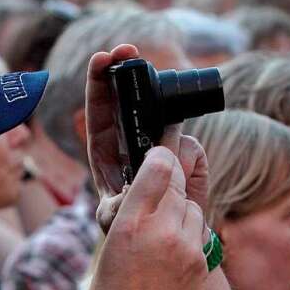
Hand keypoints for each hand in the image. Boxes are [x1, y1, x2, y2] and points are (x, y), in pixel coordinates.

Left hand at [84, 45, 209, 231]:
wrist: (167, 239)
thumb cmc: (131, 229)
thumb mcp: (117, 216)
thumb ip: (124, 196)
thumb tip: (146, 169)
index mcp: (105, 149)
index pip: (99, 108)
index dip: (99, 80)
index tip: (103, 58)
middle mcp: (134, 139)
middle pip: (129, 96)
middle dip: (128, 68)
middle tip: (129, 50)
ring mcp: (162, 143)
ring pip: (166, 121)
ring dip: (166, 130)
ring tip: (167, 165)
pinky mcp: (186, 153)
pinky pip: (189, 148)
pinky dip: (188, 164)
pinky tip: (183, 186)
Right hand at [84, 146, 208, 289]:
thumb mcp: (109, 249)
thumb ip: (132, 213)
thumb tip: (149, 186)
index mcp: (130, 224)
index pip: (159, 166)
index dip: (160, 156)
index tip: (158, 156)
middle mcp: (162, 231)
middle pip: (178, 185)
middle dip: (169, 185)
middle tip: (158, 190)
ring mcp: (187, 249)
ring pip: (192, 208)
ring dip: (179, 210)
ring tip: (162, 229)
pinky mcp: (202, 266)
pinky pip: (199, 234)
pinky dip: (188, 234)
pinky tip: (173, 250)